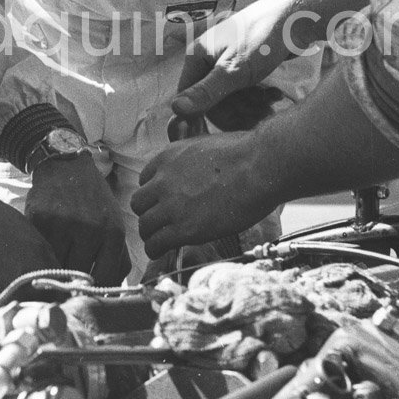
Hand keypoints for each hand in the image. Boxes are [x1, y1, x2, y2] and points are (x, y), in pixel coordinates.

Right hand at [25, 154, 129, 284]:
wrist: (65, 166)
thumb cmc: (93, 201)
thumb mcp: (114, 224)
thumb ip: (118, 257)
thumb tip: (111, 291)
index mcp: (114, 232)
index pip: (106, 278)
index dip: (97, 288)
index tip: (88, 286)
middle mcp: (91, 228)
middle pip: (80, 274)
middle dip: (74, 277)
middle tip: (68, 272)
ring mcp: (65, 224)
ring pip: (58, 265)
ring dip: (57, 264)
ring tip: (57, 254)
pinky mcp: (41, 219)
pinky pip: (40, 249)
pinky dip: (41, 250)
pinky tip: (46, 240)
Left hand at [131, 132, 277, 257]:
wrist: (259, 168)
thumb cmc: (245, 154)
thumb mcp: (206, 145)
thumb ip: (192, 159)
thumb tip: (196, 168)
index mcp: (167, 157)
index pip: (144, 179)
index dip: (153, 194)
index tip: (161, 202)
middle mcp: (163, 181)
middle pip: (139, 203)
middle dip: (148, 213)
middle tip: (158, 222)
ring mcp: (171, 205)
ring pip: (145, 225)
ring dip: (150, 234)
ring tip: (157, 241)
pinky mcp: (184, 229)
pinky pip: (156, 243)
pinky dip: (155, 250)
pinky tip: (161, 252)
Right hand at [169, 0, 317, 136]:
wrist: (298, 16)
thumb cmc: (263, 39)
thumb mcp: (233, 70)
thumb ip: (205, 92)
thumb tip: (175, 108)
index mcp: (197, 55)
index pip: (189, 96)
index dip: (206, 114)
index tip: (231, 126)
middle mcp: (209, 57)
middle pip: (212, 99)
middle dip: (236, 112)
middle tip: (260, 116)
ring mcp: (228, 60)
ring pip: (230, 96)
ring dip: (250, 107)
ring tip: (270, 107)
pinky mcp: (246, 64)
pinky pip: (244, 89)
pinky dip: (259, 97)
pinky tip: (274, 96)